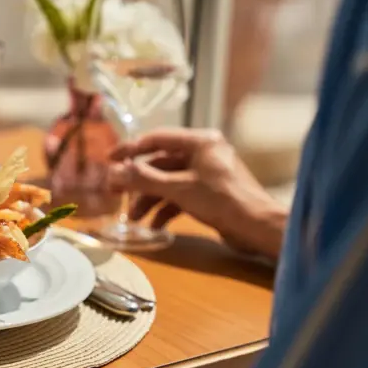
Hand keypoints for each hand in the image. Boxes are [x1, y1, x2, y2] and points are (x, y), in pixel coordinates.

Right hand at [108, 128, 287, 259]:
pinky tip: (155, 227)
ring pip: (169, 182)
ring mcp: (207, 174)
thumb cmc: (222, 201)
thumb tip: (113, 172)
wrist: (258, 229)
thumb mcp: (178, 189)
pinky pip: (180, 196)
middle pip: (161, 163)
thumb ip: (144, 179)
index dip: (131, 149)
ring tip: (134, 218)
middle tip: (115, 192)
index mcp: (200, 141)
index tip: (109, 159)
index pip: (157, 138)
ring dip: (150, 200)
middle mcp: (203, 153)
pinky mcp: (209, 194)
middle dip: (139, 182)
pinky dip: (166, 209)